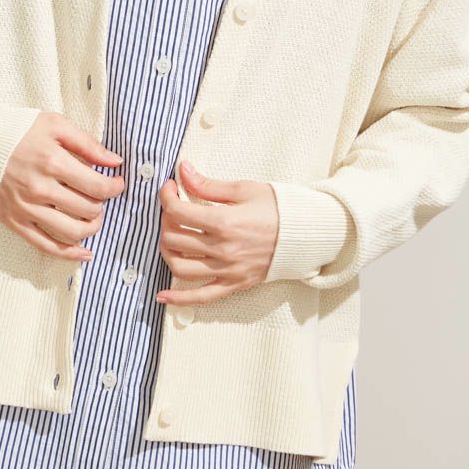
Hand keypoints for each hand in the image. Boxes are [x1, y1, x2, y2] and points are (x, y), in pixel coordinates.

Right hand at [0, 112, 125, 261]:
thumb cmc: (15, 130)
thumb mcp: (54, 124)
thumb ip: (87, 143)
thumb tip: (115, 161)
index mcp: (52, 161)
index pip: (97, 186)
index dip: (115, 187)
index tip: (117, 184)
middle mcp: (40, 189)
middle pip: (87, 210)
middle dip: (102, 205)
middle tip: (102, 196)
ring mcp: (26, 208)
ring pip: (72, 231)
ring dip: (91, 227)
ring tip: (94, 217)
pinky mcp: (14, 221)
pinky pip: (46, 245)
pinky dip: (69, 253)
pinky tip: (85, 252)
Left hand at [155, 159, 279, 304]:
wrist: (306, 234)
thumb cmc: (277, 208)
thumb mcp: (243, 189)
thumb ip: (208, 184)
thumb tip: (182, 170)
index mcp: (224, 222)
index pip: (177, 212)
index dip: (166, 196)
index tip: (170, 188)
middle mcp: (223, 249)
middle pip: (174, 239)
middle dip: (165, 221)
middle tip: (173, 210)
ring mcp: (228, 270)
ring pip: (180, 268)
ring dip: (167, 252)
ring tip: (170, 238)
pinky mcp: (234, 284)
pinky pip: (202, 297)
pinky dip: (179, 298)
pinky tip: (162, 296)